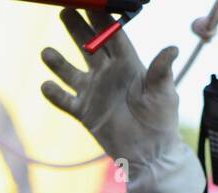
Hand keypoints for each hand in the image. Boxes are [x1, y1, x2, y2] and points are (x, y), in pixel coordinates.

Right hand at [40, 8, 203, 192]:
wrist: (149, 152)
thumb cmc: (161, 120)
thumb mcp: (163, 92)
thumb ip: (161, 70)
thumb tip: (172, 49)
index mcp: (128, 64)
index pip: (112, 36)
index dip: (101, 18)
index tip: (91, 2)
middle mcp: (108, 75)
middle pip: (88, 46)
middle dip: (77, 29)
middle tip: (64, 10)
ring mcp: (94, 93)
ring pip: (71, 72)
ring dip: (59, 62)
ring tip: (46, 52)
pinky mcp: (85, 112)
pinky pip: (65, 101)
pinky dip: (54, 94)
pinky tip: (44, 85)